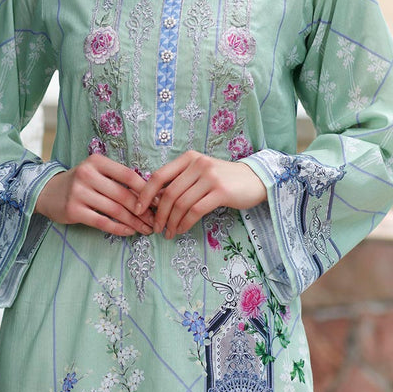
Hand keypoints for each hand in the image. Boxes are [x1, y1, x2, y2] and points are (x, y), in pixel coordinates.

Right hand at [34, 154, 155, 236]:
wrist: (48, 192)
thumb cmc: (80, 182)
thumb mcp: (97, 173)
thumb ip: (118, 179)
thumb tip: (150, 194)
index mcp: (97, 162)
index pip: (128, 175)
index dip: (146, 190)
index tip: (158, 202)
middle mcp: (87, 174)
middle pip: (123, 195)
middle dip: (143, 211)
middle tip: (155, 220)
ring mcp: (79, 192)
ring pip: (115, 210)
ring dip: (134, 222)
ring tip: (146, 229)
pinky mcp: (74, 210)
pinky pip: (102, 222)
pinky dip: (119, 228)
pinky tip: (129, 232)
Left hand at [133, 150, 266, 238]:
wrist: (254, 180)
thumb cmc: (223, 179)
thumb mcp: (200, 172)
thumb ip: (180, 181)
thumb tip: (154, 200)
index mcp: (189, 158)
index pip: (159, 175)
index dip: (145, 194)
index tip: (137, 209)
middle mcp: (198, 165)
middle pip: (169, 193)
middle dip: (159, 214)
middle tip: (155, 228)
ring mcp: (210, 177)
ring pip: (181, 203)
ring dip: (171, 222)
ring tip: (168, 232)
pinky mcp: (220, 192)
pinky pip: (195, 211)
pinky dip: (185, 223)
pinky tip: (181, 230)